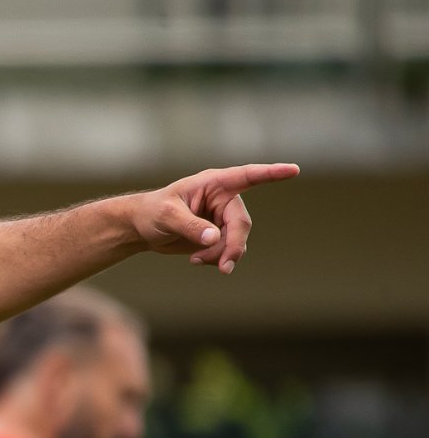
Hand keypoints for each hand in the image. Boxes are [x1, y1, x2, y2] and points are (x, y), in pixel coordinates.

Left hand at [129, 162, 299, 273]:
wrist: (143, 229)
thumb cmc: (152, 212)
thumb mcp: (166, 216)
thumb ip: (190, 226)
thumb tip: (214, 238)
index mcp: (214, 183)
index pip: (247, 176)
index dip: (271, 173)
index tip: (293, 170)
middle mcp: (224, 198)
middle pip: (242, 224)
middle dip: (234, 246)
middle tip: (224, 267)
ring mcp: (224, 217)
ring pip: (237, 241)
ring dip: (221, 255)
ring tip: (197, 261)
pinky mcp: (220, 235)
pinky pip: (229, 250)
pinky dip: (216, 259)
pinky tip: (196, 260)